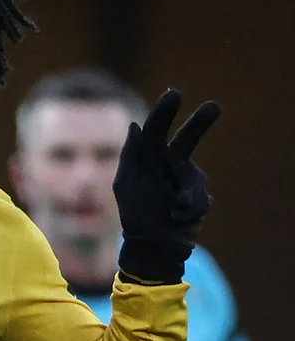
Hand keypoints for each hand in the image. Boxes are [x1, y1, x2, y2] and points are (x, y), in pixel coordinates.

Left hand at [114, 89, 220, 283]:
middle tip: (214, 106)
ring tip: (173, 209)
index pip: (156, 130)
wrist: (151, 246)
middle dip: (200, 122)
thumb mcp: (125, 184)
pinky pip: (200, 197)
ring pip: (195, 176)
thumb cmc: (134, 215)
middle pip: (187, 139)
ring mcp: (185, 180)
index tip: (175, 94)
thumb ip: (130, 155)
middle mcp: (169, 165)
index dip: (164, 111)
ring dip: (186, 195)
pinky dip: (189, 208)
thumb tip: (134, 124)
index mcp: (148, 159)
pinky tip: (177, 217)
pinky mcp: (198, 196)